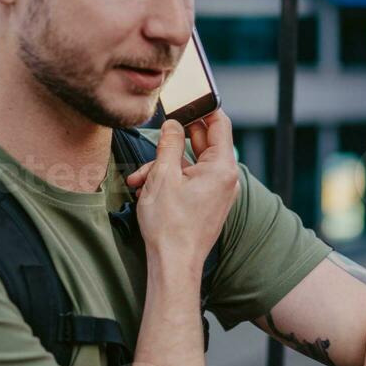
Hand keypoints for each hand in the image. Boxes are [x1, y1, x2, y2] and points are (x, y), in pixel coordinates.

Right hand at [127, 110, 238, 279]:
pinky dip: (170, 180)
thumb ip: (170, 144)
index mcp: (222, 167)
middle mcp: (226, 178)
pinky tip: (146, 188)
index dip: (202, 107)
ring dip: (165, 165)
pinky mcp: (208, 203)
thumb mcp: (163, 176)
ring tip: (139, 177)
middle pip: (203, 143)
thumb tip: (174, 125)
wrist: (173, 265)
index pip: (219, 123)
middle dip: (173, 142)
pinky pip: (191, 180)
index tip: (185, 100)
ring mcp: (218, 192)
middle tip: (156, 136)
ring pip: (191, 164)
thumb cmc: (169, 226)